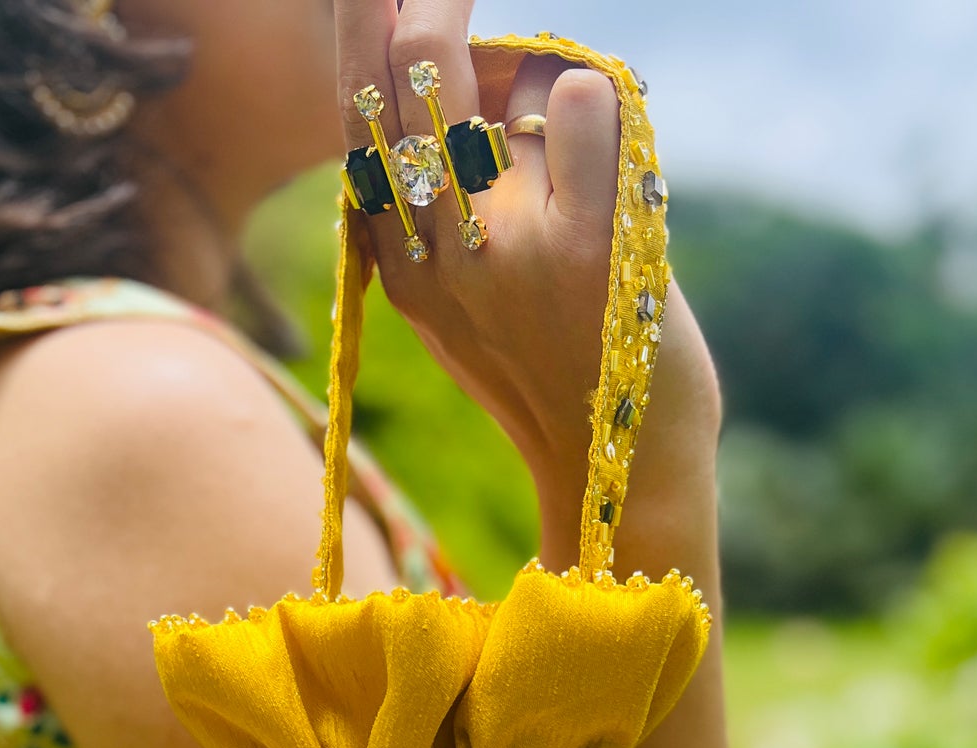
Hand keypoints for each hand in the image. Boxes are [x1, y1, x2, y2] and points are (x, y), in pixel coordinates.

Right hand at [333, 0, 719, 571]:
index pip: (356, 120)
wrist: (620, 472)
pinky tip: (609, 158)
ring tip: (565, 127)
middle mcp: (439, 254)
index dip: (359, 31)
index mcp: (400, 268)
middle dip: (428, 2)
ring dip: (535, 72)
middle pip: (409, 75)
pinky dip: (597, 103)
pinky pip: (582, 105)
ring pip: (508, 78)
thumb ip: (427, 229)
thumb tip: (434, 103)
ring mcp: (509, 250)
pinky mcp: (587, 248)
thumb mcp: (459, 315)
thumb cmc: (553, 377)